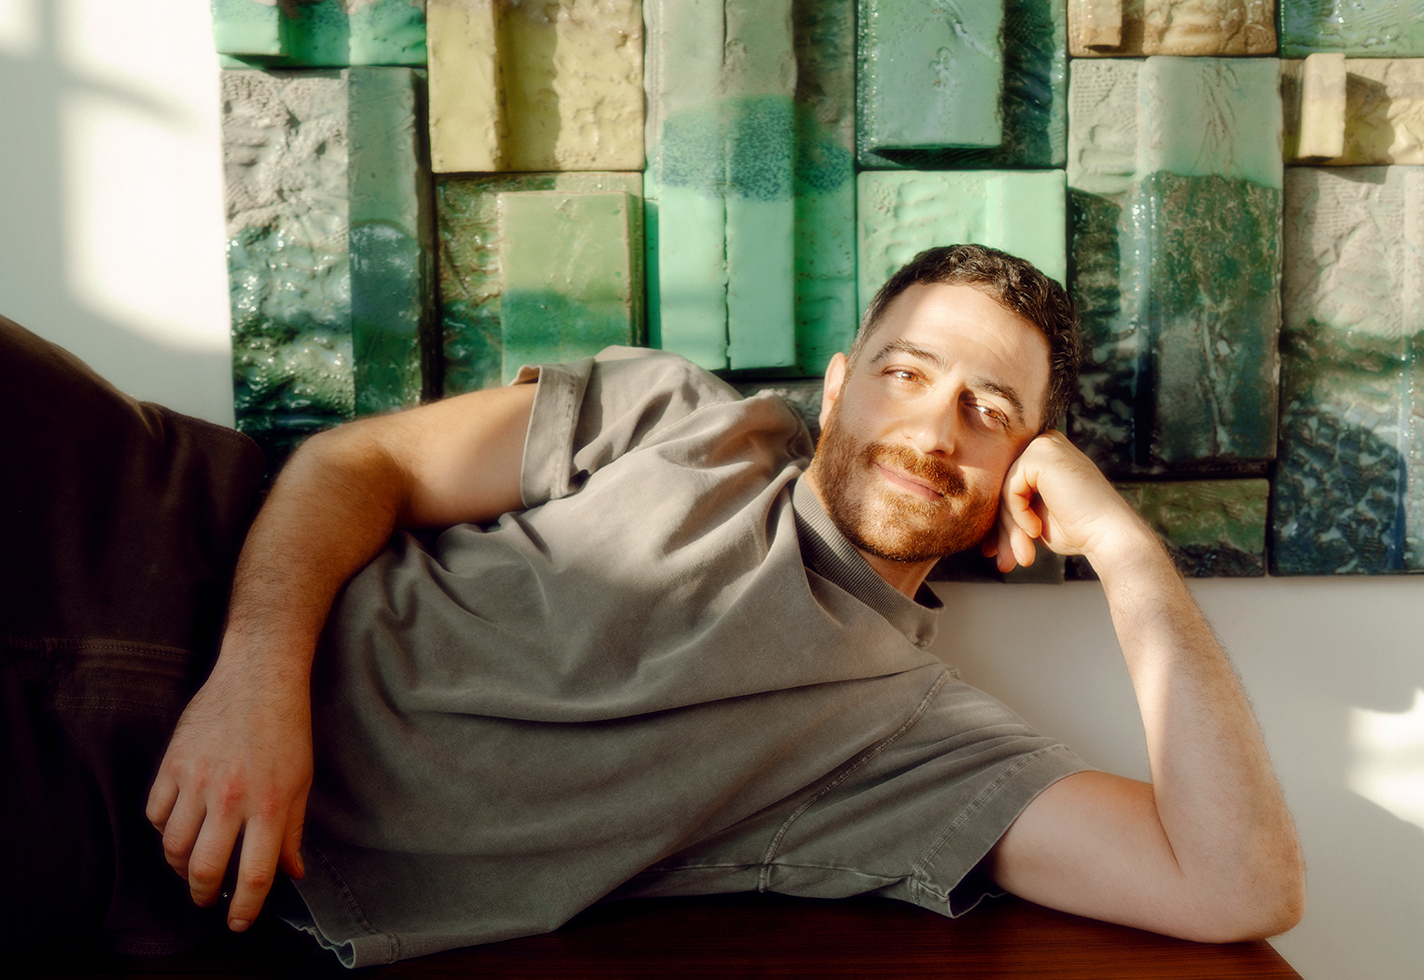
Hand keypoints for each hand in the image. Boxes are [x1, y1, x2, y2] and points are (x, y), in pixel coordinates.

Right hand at [145, 654, 312, 930]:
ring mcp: (197, 781)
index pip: (255, 876)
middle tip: (208, 899)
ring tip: (191, 867)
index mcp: (269, 806)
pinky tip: (178, 829)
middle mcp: (230, 799)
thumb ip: (293, 831)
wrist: (259, 677)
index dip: (245, 908)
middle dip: (204, 895)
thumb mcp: (301, 781)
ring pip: (173, 847)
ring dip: (180, 867)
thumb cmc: (286, 729)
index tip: (238, 922)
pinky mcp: (172, 764)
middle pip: (205, 870)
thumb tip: (294, 873)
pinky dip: (163, 829)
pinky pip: (155, 813)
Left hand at [982, 430, 1142, 573]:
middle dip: (1003, 531)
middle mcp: (1043, 443)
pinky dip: (1018, 515)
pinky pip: (1010, 490)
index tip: (997, 554)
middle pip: (1002, 488)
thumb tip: (982, 538)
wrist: (1109, 535)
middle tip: (1006, 563)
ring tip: (1023, 557)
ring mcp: (1043, 445)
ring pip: (1003, 492)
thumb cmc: (1079, 530)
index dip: (1000, 523)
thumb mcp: (1034, 520)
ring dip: (1010, 529)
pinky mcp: (1041, 454)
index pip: (1006, 487)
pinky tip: (1036, 529)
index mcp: (1042, 455)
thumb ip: (1010, 515)